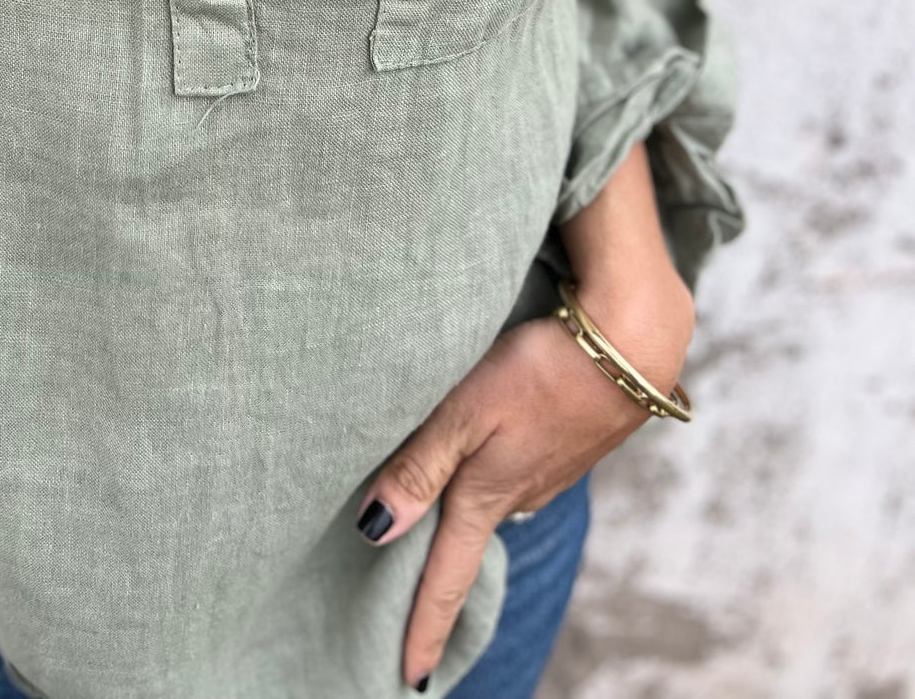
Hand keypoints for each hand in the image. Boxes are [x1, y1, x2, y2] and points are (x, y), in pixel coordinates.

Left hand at [354, 266, 694, 690]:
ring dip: (468, 522)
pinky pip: (520, 477)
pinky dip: (496, 482)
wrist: (632, 342)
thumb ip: (422, 465)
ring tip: (438, 532)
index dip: (424, 629)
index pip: (447, 578)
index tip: (408, 681)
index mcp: (487, 494)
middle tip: (413, 615)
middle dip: (442, 580)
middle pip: (468, 545)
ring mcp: (551, 472)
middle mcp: (520, 495)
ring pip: (495, 505)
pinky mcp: (571, 444)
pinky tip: (490, 463)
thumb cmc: (543, 368)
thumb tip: (374, 531)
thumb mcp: (468, 410)